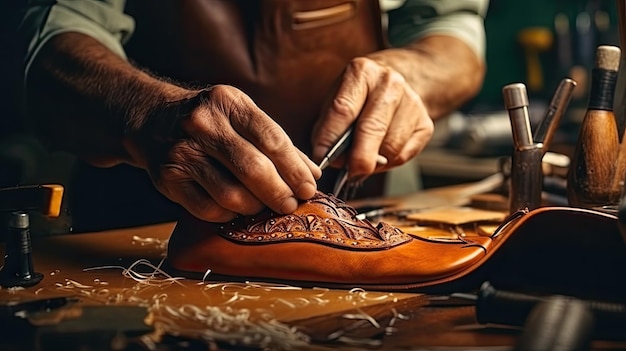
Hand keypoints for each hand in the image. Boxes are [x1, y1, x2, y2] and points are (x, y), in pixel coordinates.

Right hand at [125, 85, 320, 221]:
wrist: (153, 120)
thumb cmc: (211, 122)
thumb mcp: (242, 116)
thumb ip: (277, 143)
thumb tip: (312, 175)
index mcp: (229, 102)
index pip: (272, 139)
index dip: (295, 169)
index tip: (308, 188)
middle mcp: (203, 124)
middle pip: (253, 168)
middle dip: (279, 192)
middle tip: (291, 204)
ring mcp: (182, 151)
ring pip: (232, 194)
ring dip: (255, 207)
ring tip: (263, 206)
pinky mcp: (168, 178)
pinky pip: (209, 209)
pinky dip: (230, 213)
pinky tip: (236, 207)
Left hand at [312, 57, 433, 176]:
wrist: (394, 86)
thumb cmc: (359, 97)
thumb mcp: (335, 100)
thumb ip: (327, 128)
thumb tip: (326, 157)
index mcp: (362, 72)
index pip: (343, 109)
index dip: (331, 138)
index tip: (322, 157)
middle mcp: (390, 83)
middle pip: (372, 129)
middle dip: (358, 158)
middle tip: (348, 172)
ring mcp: (412, 102)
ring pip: (390, 147)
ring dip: (373, 162)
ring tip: (362, 158)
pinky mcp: (425, 124)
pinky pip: (403, 155)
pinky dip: (388, 163)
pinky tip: (379, 154)